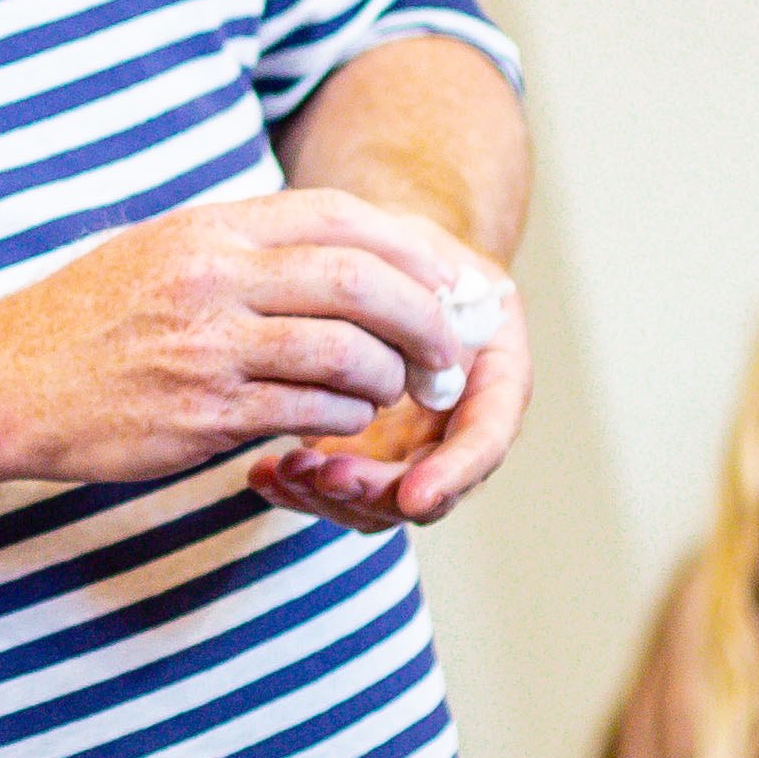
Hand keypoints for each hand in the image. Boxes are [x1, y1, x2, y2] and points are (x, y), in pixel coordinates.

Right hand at [0, 190, 502, 488]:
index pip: (337, 216)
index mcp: (208, 228)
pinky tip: (343, 420)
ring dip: (388, 377)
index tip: (446, 278)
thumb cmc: (84, 320)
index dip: (408, 247)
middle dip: (424, 318)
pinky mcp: (202, 413)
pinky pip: (306, 411)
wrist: (1, 384)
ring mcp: (209, 346)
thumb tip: (332, 250)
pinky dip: (344, 417)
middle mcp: (213, 277)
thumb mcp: (159, 250)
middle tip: (448, 352)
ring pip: (344, 352)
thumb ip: (239, 246)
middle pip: (359, 281)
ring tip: (394, 391)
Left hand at [250, 264, 529, 532]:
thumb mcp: (424, 256)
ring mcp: (411, 449)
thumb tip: (420, 323)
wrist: (385, 266)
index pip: (484, 441)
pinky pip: (338, 489)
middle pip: (430, 486)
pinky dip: (300, 488)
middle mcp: (458, 426)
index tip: (414, 498)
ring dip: (331, 496)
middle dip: (377, 491)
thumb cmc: (408, 255)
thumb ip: (424, 290)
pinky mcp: (364, 457)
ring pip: (380, 502)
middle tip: (326, 477)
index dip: (453, 473)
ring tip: (285, 470)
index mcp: (494, 380)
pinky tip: (264, 473)